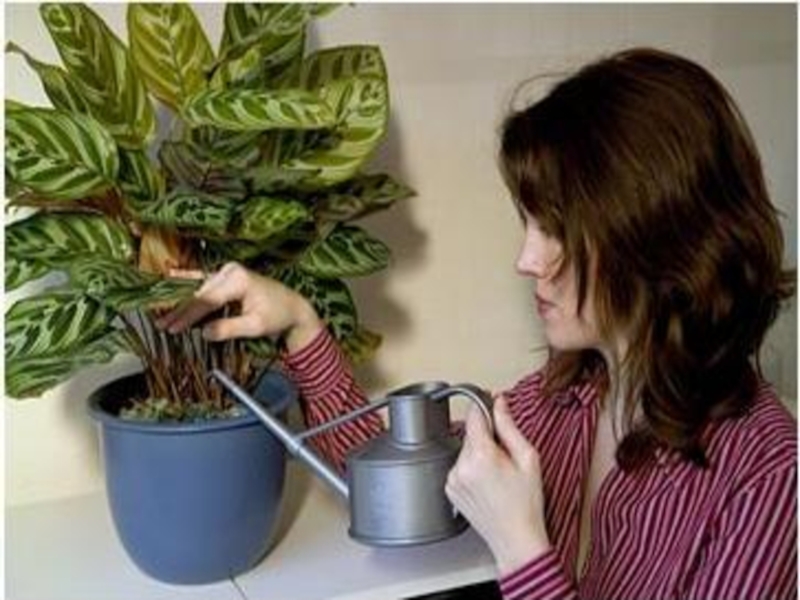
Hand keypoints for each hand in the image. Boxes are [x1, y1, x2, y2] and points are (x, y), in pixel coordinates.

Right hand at [156, 262, 322, 352]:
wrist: (292, 308)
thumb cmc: (278, 316)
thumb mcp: (256, 326)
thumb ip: (229, 328)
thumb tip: (204, 332)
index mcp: (239, 279)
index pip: (207, 300)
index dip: (187, 316)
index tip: (172, 328)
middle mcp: (230, 271)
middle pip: (199, 294)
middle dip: (180, 311)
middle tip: (161, 325)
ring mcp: (227, 272)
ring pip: (198, 290)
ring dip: (181, 304)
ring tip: (162, 317)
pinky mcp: (225, 278)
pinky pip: (203, 283)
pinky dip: (187, 286)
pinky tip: (170, 277)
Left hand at [445, 394, 550, 575]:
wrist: (516, 539)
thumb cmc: (526, 504)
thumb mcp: (528, 458)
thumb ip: (509, 427)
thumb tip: (499, 403)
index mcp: (481, 456)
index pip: (474, 416)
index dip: (483, 405)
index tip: (489, 400)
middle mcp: (461, 467)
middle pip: (471, 434)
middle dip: (487, 437)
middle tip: (505, 455)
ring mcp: (452, 479)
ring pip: (465, 450)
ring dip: (478, 453)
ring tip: (497, 474)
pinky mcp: (450, 489)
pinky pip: (459, 466)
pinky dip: (471, 468)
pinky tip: (487, 483)